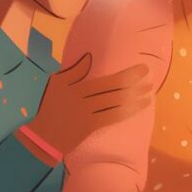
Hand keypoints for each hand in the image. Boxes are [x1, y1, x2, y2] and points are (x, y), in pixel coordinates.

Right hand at [27, 53, 151, 154]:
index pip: (108, 81)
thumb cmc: (50, 106)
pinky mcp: (90, 127)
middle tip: (150, 80)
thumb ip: (74, 71)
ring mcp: (88, 115)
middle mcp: (84, 100)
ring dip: (136, 99)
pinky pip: (113, 118)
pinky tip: (139, 107)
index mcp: (77, 87)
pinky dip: (128, 112)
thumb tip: (90, 56)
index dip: (128, 75)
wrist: (41, 135)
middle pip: (116, 92)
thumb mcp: (57, 84)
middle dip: (136, 86)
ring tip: (150, 93)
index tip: (143, 70)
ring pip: (117, 106)